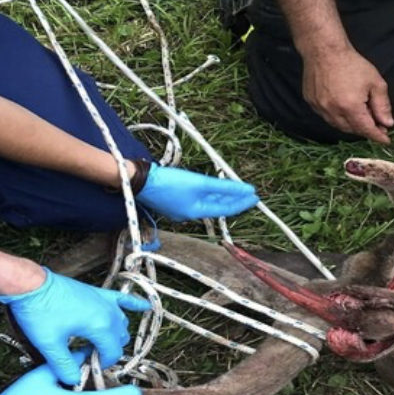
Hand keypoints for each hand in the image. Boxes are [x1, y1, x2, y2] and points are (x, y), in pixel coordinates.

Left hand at [0, 268, 149, 384]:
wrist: (32, 285)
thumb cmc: (39, 312)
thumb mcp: (49, 344)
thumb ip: (64, 365)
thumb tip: (73, 380)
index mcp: (100, 326)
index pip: (113, 352)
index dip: (101, 363)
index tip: (86, 365)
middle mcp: (109, 313)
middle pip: (119, 339)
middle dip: (107, 350)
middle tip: (87, 354)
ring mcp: (106, 301)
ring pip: (122, 323)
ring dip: (115, 334)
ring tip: (97, 341)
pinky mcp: (100, 293)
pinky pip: (125, 299)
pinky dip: (136, 304)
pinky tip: (146, 306)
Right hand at [136, 164, 258, 221]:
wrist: (138, 180)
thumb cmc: (168, 183)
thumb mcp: (199, 183)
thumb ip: (224, 187)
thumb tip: (246, 190)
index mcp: (196, 212)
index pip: (225, 209)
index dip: (241, 202)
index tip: (255, 196)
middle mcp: (189, 214)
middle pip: (217, 207)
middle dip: (234, 201)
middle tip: (250, 194)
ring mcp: (180, 209)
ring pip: (207, 203)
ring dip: (222, 197)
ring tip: (236, 192)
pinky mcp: (172, 201)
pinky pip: (196, 199)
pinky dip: (208, 194)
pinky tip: (211, 189)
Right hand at [303, 47, 393, 142]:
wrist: (325, 50)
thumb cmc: (350, 63)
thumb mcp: (375, 82)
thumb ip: (382, 105)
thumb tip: (387, 123)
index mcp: (351, 107)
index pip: (366, 129)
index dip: (377, 136)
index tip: (385, 140)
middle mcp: (333, 111)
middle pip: (353, 130)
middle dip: (366, 129)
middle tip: (377, 124)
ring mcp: (320, 108)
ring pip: (339, 126)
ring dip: (352, 125)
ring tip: (362, 116)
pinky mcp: (312, 103)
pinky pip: (327, 117)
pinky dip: (338, 117)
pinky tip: (345, 109)